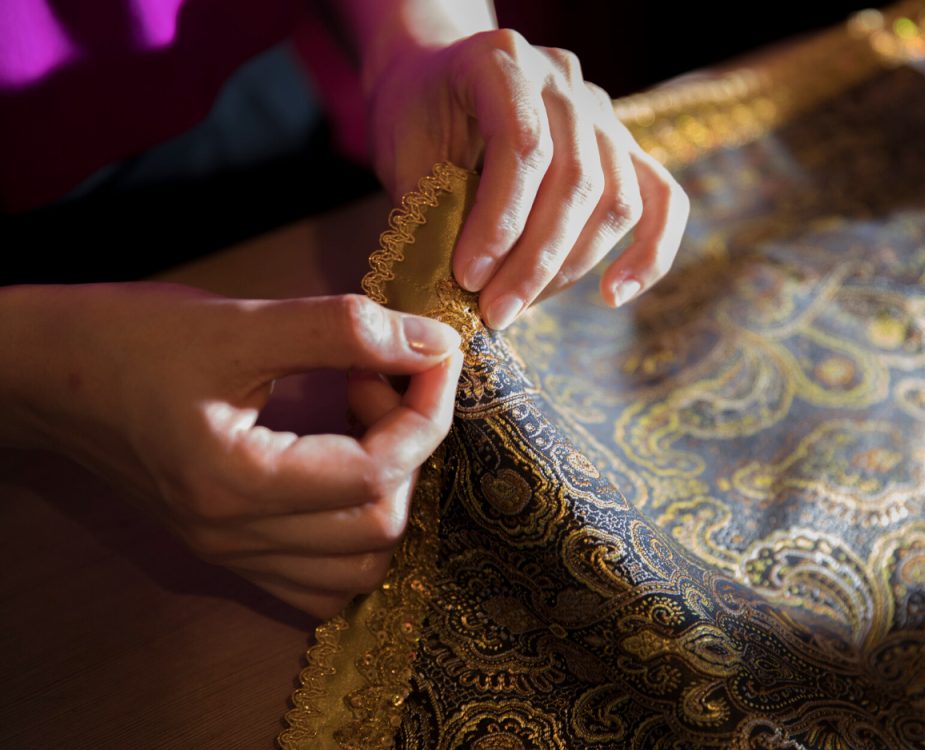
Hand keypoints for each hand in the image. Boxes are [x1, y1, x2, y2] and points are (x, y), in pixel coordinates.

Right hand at [0, 283, 462, 617]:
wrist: (47, 375)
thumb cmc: (129, 340)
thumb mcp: (239, 320)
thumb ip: (342, 330)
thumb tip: (432, 342)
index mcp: (235, 482)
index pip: (377, 474)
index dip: (426, 412)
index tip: (432, 355)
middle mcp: (233, 535)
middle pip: (378, 527)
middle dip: (408, 449)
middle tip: (378, 380)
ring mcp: (229, 551)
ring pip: (357, 568)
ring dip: (387, 493)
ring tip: (360, 419)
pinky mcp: (228, 548)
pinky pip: (318, 580)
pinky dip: (352, 532)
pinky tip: (341, 463)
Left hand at [363, 28, 689, 327]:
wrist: (440, 82)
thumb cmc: (417, 119)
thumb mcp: (406, 154)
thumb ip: (435, 209)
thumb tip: (461, 290)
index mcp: (502, 61)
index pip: (524, 144)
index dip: (499, 221)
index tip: (468, 278)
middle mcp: (562, 79)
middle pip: (578, 179)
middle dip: (535, 261)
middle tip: (496, 311)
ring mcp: (602, 111)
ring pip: (617, 199)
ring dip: (571, 268)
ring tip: (521, 304)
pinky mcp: (626, 147)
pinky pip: (663, 200)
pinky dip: (648, 254)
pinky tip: (612, 296)